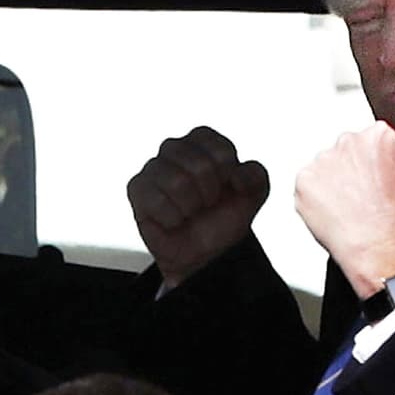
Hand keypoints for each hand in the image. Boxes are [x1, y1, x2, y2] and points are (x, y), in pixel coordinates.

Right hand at [127, 126, 268, 287]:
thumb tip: (235, 176)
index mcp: (203, 141)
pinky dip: (172, 218)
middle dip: (210, 193)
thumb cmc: (223, 216)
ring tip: (189, 211)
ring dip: (191, 207)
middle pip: (199, 165)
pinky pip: (157, 199)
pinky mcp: (137, 188)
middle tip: (206, 203)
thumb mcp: (253, 195)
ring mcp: (154, 167)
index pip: (220, 150)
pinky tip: (173, 220)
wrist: (205, 252)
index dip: (228, 175)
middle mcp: (175, 148)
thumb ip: (257, 176)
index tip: (226, 187)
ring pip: (177, 182)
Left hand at [295, 121, 394, 298]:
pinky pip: (307, 185)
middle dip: (351, 169)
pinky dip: (315, 198)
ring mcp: (324, 160)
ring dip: (332, 183)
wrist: (382, 248)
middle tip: (360, 197)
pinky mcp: (305, 181)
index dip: (372, 162)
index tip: (373, 177)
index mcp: (379, 135)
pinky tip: (334, 213)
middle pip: (346, 150)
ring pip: (325, 167)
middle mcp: (349, 141)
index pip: (370, 139)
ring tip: (348, 208)